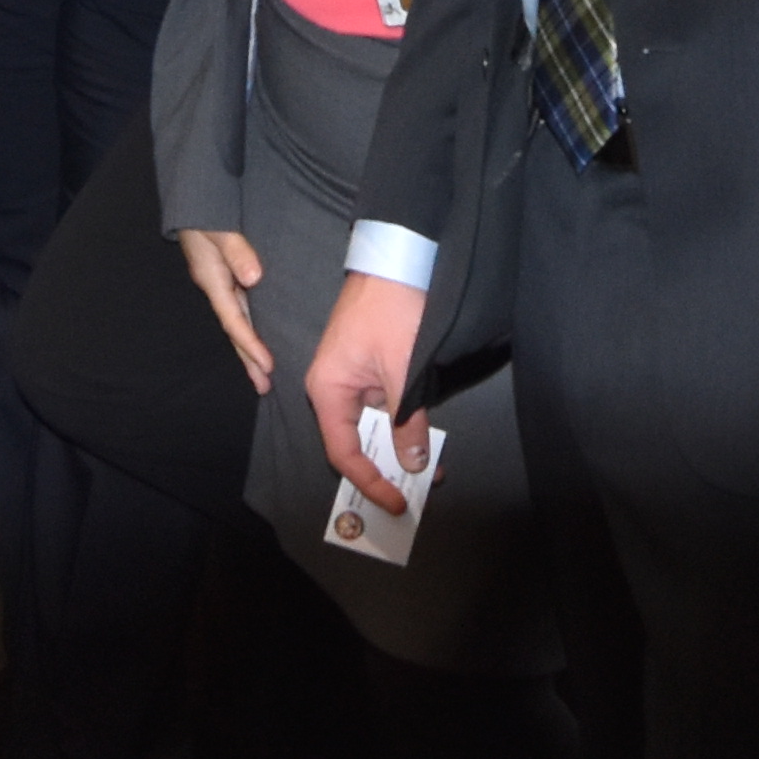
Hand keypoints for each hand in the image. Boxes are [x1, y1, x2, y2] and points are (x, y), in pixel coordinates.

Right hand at [177, 226, 274, 392]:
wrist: (193, 198)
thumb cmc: (206, 212)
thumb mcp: (219, 228)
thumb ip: (237, 251)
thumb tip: (253, 278)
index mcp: (212, 279)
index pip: (234, 320)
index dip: (250, 344)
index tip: (268, 365)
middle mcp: (216, 286)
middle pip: (235, 330)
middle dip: (249, 358)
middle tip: (264, 387)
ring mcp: (220, 283)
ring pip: (238, 322)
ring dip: (250, 347)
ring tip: (264, 374)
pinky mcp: (227, 277)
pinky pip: (241, 308)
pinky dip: (250, 327)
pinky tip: (261, 337)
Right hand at [303, 268, 437, 515]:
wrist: (399, 257)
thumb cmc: (392, 308)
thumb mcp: (403, 369)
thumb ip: (407, 420)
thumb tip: (414, 462)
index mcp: (327, 389)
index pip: (343, 451)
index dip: (368, 481)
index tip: (395, 501)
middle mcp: (334, 388)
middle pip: (357, 442)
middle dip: (388, 468)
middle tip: (419, 492)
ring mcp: (353, 379)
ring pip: (374, 426)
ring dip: (401, 447)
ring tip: (431, 468)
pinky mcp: (372, 369)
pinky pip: (385, 407)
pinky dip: (405, 425)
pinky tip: (427, 439)